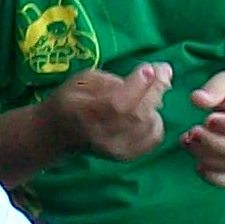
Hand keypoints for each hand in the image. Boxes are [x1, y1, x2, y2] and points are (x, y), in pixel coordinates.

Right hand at [46, 60, 171, 161]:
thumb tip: (147, 75)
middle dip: (155, 90)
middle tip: (164, 71)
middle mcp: (100, 136)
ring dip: (156, 103)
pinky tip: (149, 111)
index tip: (150, 67)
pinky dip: (156, 121)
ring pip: (148, 126)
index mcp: (85, 113)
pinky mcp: (126, 156)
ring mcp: (114, 149)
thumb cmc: (73, 99)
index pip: (117, 104)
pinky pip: (153, 138)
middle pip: (136, 115)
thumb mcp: (83, 80)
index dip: (137, 86)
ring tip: (152, 90)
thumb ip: (112, 80)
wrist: (60, 132)